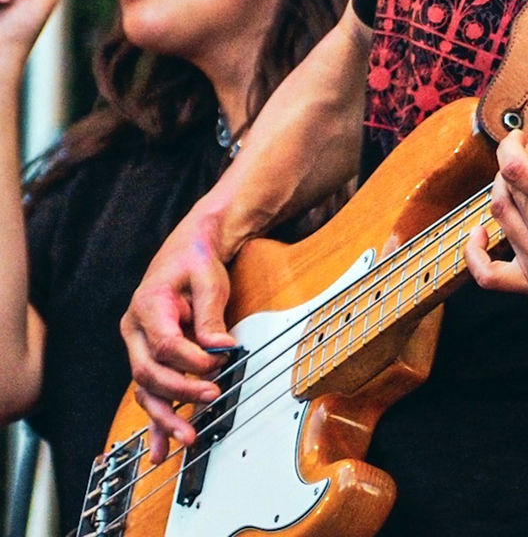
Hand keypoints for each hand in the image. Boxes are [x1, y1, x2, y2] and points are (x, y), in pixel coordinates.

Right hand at [120, 213, 235, 461]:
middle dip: (180, 391)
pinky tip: (160, 450)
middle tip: (212, 397)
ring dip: (164, 417)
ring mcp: (137, 346)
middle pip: (149, 371)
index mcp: (148, 305)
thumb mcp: (209, 279)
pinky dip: (155, 422)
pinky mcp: (148, 358)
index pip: (164, 344)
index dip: (191, 360)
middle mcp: (135, 329)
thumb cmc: (197, 261)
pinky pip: (148, 393)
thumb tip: (219, 348)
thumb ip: (210, 314)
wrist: (188, 250)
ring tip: (187, 438)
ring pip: (145, 389)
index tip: (218, 365)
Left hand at [465, 83, 527, 304]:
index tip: (525, 137)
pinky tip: (480, 233)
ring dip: (505, 189)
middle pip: (508, 187)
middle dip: (518, 159)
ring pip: (499, 216)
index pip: (515, 168)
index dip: (513, 145)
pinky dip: (475, 255)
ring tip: (523, 177)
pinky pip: (490, 275)